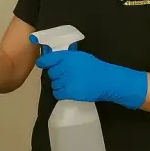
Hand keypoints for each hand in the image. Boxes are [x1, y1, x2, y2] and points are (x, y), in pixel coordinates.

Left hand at [30, 40, 147, 109]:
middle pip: (51, 73)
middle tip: (65, 77)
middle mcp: (66, 67)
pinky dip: (61, 93)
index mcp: (68, 56)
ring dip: (59, 85)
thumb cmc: (95, 67)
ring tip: (69, 84)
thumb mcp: (80, 57)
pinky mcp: (70, 92)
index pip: (48, 59)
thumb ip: (66, 57)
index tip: (41, 64)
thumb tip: (51, 58)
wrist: (108, 80)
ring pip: (54, 84)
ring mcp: (68, 80)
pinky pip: (57, 93)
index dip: (43, 62)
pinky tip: (68, 92)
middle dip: (56, 75)